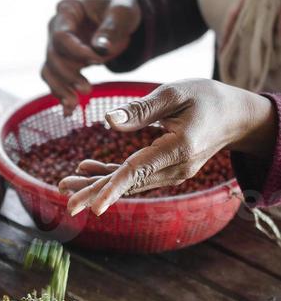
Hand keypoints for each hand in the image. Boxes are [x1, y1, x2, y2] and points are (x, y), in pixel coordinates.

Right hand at [43, 0, 141, 112]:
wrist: (119, 17)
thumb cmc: (121, 9)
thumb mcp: (122, 12)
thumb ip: (111, 28)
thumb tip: (100, 49)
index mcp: (67, 9)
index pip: (61, 36)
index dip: (77, 52)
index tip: (99, 61)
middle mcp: (55, 27)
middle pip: (52, 56)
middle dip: (68, 75)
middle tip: (87, 89)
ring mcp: (56, 46)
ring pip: (49, 70)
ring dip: (60, 89)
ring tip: (74, 105)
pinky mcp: (62, 62)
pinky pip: (55, 80)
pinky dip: (61, 95)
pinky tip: (69, 111)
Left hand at [59, 79, 276, 215]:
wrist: (235, 117)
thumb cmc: (207, 97)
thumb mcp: (176, 92)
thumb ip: (142, 109)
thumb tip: (107, 121)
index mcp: (179, 148)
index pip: (140, 171)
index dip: (113, 187)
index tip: (93, 207)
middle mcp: (176, 168)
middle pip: (129, 182)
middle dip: (96, 192)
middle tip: (67, 203)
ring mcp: (172, 173)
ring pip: (129, 182)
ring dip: (98, 184)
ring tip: (66, 184)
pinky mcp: (167, 170)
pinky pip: (136, 176)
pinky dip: (111, 174)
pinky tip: (87, 168)